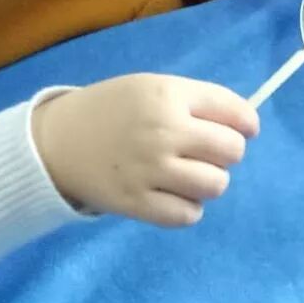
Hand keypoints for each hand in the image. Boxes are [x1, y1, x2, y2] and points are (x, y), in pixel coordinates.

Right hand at [31, 75, 258, 225]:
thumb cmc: (112, 109)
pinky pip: (187, 215)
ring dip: (210, 181)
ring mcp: (149, 170)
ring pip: (215, 185)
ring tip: (190, 174)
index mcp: (168, 95)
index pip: (234, 112)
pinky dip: (189, 208)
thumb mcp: (152, 87)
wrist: (56, 141)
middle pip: (231, 151)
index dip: (247, 123)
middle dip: (227, 152)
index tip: (246, 130)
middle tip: (207, 152)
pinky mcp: (135, 203)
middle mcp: (163, 131)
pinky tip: (175, 195)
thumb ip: (196, 101)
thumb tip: (245, 125)